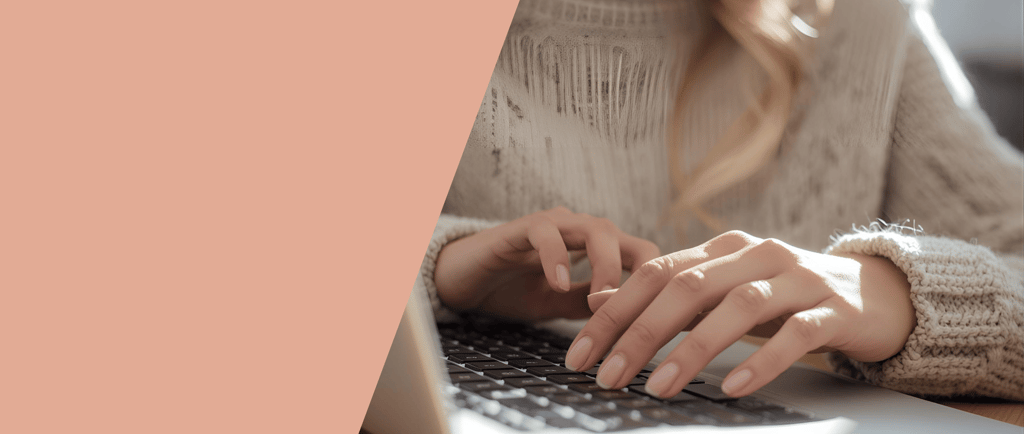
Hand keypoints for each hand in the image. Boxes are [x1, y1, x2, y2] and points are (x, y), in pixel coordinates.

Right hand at [434, 207, 659, 320]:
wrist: (464, 282)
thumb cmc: (514, 290)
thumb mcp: (563, 307)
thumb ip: (598, 309)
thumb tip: (640, 329)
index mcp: (597, 250)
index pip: (644, 257)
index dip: (659, 286)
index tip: (667, 321)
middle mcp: (581, 231)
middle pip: (630, 240)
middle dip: (640, 278)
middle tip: (636, 314)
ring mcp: (554, 226)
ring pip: (597, 230)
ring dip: (607, 267)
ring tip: (599, 302)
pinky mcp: (521, 227)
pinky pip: (547, 232)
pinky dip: (557, 256)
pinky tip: (558, 283)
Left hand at [566, 230, 915, 397]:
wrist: (876, 293)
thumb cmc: (786, 296)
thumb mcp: (723, 291)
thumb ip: (666, 294)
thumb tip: (600, 301)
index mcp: (723, 249)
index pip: (655, 273)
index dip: (613, 312)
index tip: (581, 354)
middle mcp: (757, 254)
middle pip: (688, 287)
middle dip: (640, 333)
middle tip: (609, 375)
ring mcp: (797, 279)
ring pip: (738, 307)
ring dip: (692, 349)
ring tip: (659, 387)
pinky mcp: (833, 309)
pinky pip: (795, 334)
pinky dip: (762, 360)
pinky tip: (733, 387)